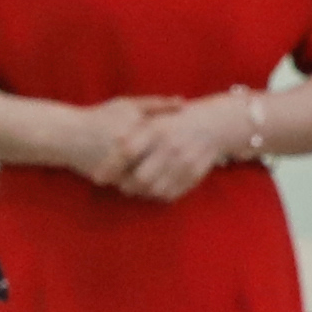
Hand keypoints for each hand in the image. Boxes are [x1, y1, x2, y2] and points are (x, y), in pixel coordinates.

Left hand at [110, 95, 253, 203]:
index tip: (97, 178)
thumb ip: (134, 130)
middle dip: (125, 185)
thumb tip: (111, 143)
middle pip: (140, 177)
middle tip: (119, 185)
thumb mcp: (155, 117)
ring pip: (154, 189)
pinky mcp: (193, 175)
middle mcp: (170, 146)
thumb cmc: (175, 120)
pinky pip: (169, 193)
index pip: (127, 152)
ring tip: (133, 187)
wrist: (214, 125)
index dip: (110, 167)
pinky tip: (152, 189)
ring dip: (140, 192)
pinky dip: (157, 194)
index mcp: (157, 128)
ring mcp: (183, 162)